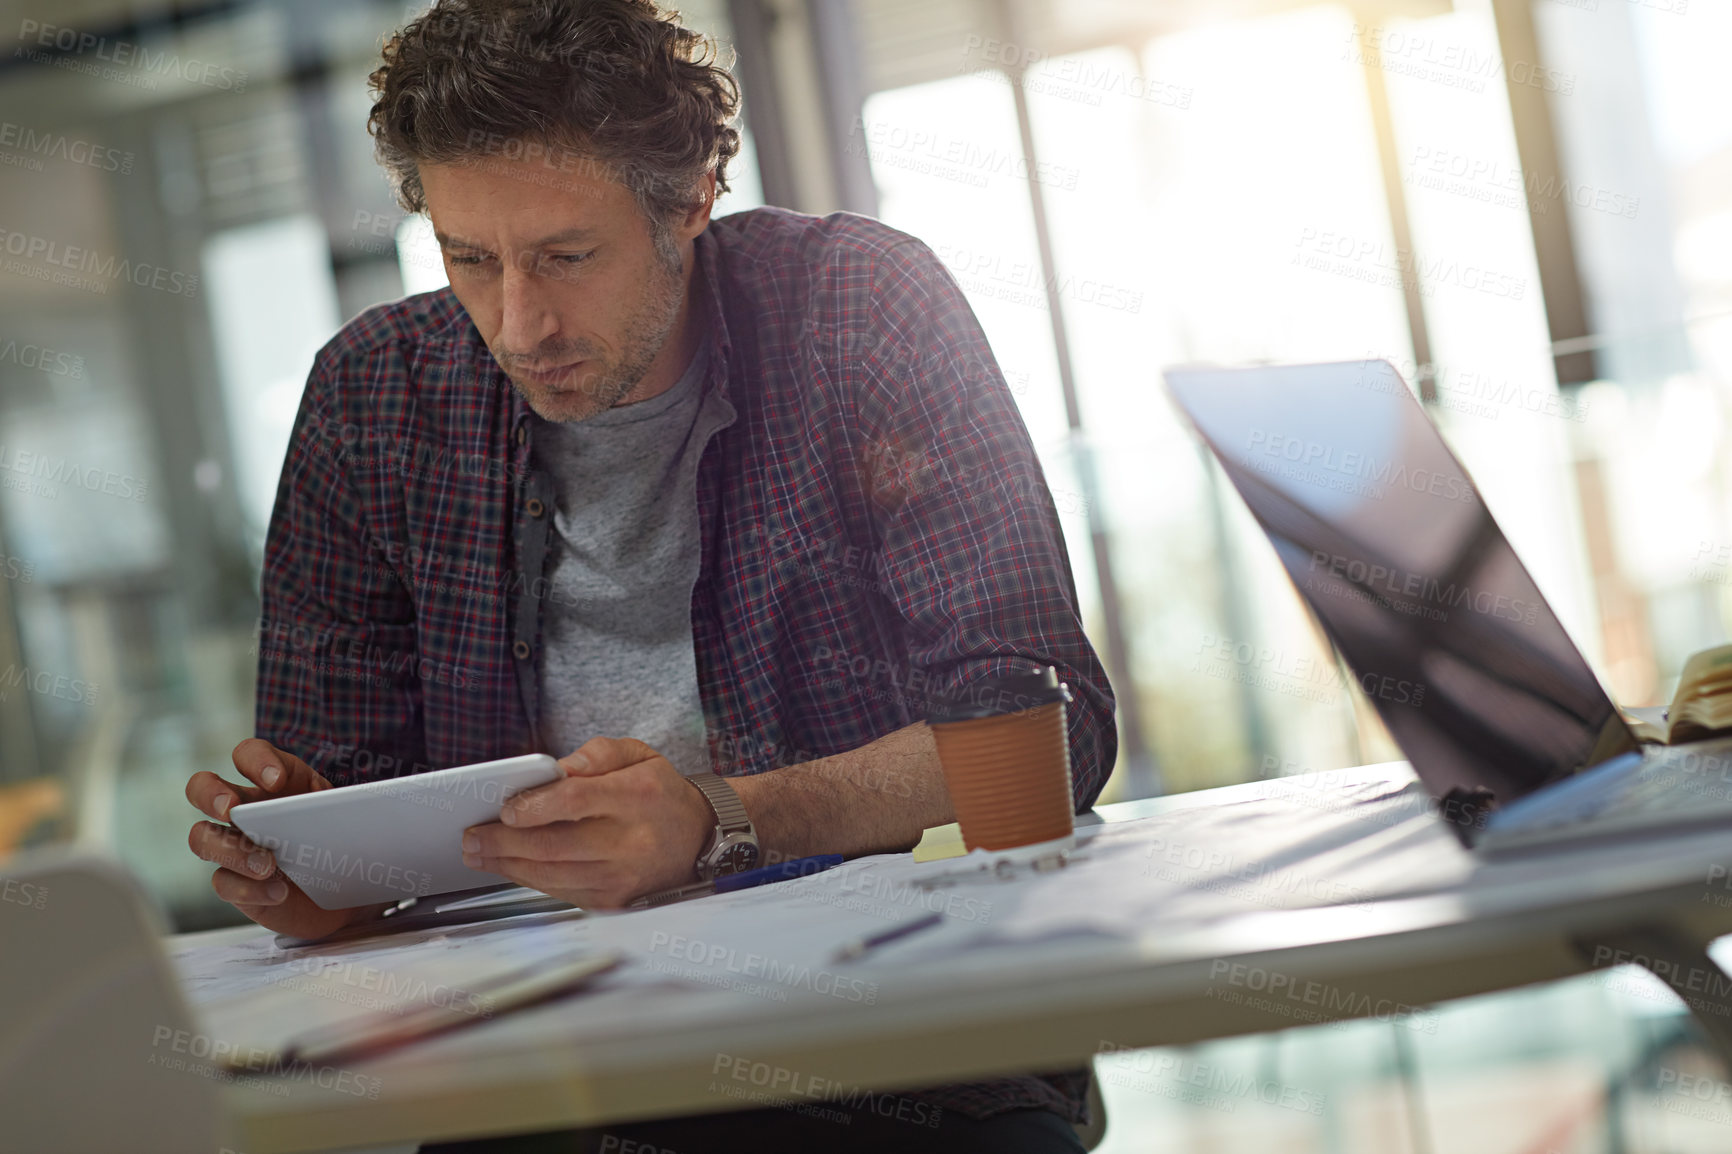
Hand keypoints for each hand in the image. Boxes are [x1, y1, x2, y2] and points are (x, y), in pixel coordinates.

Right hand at [185, 738, 378, 938]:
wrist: (347, 889)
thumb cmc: (342, 839)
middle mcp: (243, 808)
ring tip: (268, 863)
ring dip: (231, 850)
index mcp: (272, 780)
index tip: (276, 780)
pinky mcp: (235, 884)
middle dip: (211, 794)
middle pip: (201, 787)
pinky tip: (279, 891)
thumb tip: (363, 799)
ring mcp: (233, 846)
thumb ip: (344, 801)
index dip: (255, 760)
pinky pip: (223, 883)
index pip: (247, 753)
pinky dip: (251, 889)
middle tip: (232, 810)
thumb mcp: (346, 813)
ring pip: (201, 838)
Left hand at [461, 737, 714, 907]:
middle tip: (472, 838)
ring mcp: (622, 876)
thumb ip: (599, 753)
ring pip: (552, 875)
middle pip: (554, 845)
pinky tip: (511, 867)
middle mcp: (630, 840)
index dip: (535, 806)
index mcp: (637, 796)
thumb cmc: (660, 793)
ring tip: (480, 853)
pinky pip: (562, 892)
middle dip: (505, 843)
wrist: (699, 839)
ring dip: (508, 866)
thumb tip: (558, 770)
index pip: (575, 801)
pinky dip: (531, 880)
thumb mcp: (640, 755)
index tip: (506, 809)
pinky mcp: (614, 901)